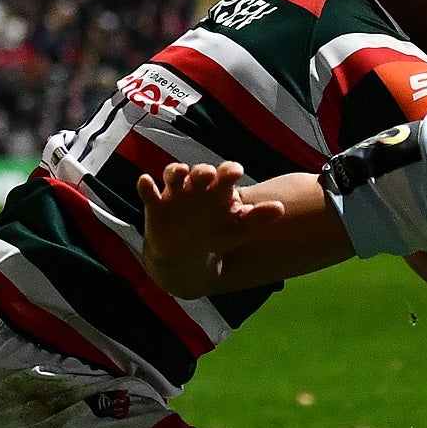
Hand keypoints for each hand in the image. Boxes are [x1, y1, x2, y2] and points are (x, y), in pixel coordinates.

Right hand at [137, 161, 285, 296]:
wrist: (187, 257)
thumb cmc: (216, 237)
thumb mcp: (238, 230)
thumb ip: (258, 219)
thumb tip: (281, 208)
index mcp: (218, 190)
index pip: (225, 174)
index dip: (229, 170)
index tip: (234, 172)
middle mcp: (197, 187)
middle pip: (200, 172)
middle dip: (203, 171)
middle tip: (207, 173)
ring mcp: (175, 194)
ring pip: (173, 174)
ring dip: (175, 171)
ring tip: (179, 172)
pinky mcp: (155, 205)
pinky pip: (148, 191)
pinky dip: (145, 185)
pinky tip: (145, 181)